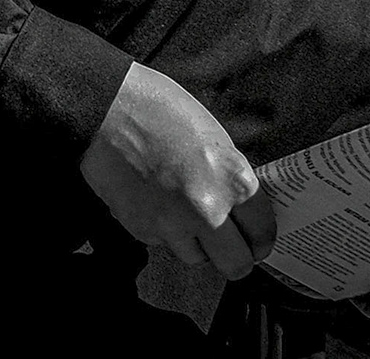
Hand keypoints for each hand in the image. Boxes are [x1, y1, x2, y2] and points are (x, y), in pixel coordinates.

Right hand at [80, 62, 275, 280]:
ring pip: (196, 257)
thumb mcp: (214, 139)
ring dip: (194, 243)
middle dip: (233, 257)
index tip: (254, 242)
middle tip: (227, 247)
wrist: (106, 108)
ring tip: (182, 214)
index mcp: (233, 181)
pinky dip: (161, 229)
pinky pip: (161, 242)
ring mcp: (171, 224)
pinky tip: (153, 200)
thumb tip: (238, 211)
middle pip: (235, 263)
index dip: (259, 240)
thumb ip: (229, 180)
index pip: (263, 233)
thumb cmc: (160, 110)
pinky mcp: (140, 228)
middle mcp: (207, 210)